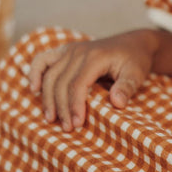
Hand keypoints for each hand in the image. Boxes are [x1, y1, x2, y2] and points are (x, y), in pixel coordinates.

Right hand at [27, 30, 159, 130]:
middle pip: (61, 82)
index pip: (77, 84)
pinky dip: (35, 73)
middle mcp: (79, 51)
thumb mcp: (137, 73)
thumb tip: (116, 102)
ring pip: (49, 75)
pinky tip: (34, 90)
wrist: (134, 43)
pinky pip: (43, 60)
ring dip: (48, 98)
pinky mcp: (65, 51)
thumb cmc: (135, 60)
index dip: (74, 106)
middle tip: (67, 128)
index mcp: (95, 57)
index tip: (77, 124)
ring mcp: (70, 50)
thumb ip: (127, 87)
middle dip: (61, 107)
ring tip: (51, 119)